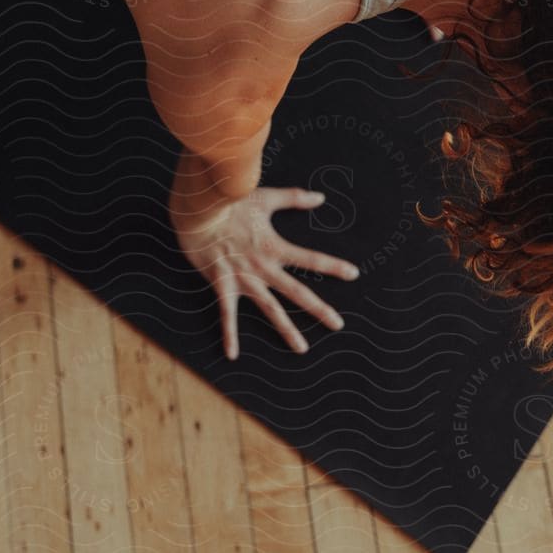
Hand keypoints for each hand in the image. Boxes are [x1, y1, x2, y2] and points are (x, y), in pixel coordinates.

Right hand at [169, 150, 359, 359]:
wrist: (199, 212)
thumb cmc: (230, 202)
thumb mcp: (265, 197)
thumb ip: (293, 198)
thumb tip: (320, 197)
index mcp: (274, 247)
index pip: (310, 259)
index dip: (333, 266)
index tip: (353, 274)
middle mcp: (263, 268)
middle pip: (297, 292)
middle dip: (319, 309)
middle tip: (338, 324)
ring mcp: (244, 279)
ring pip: (270, 309)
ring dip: (287, 329)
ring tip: (302, 349)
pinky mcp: (223, 285)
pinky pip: (227, 315)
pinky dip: (229, 335)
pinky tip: (232, 355)